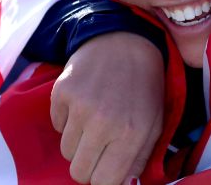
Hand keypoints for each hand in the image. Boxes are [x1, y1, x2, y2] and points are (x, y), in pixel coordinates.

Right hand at [50, 32, 163, 184]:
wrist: (125, 40)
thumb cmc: (144, 85)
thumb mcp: (154, 123)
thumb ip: (139, 158)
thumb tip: (122, 184)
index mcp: (130, 134)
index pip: (103, 182)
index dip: (104, 179)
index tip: (107, 168)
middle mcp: (102, 123)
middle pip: (78, 172)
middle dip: (88, 165)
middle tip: (99, 147)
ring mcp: (79, 106)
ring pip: (65, 151)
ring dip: (78, 141)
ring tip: (94, 119)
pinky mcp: (61, 92)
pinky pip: (56, 125)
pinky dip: (67, 120)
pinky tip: (83, 102)